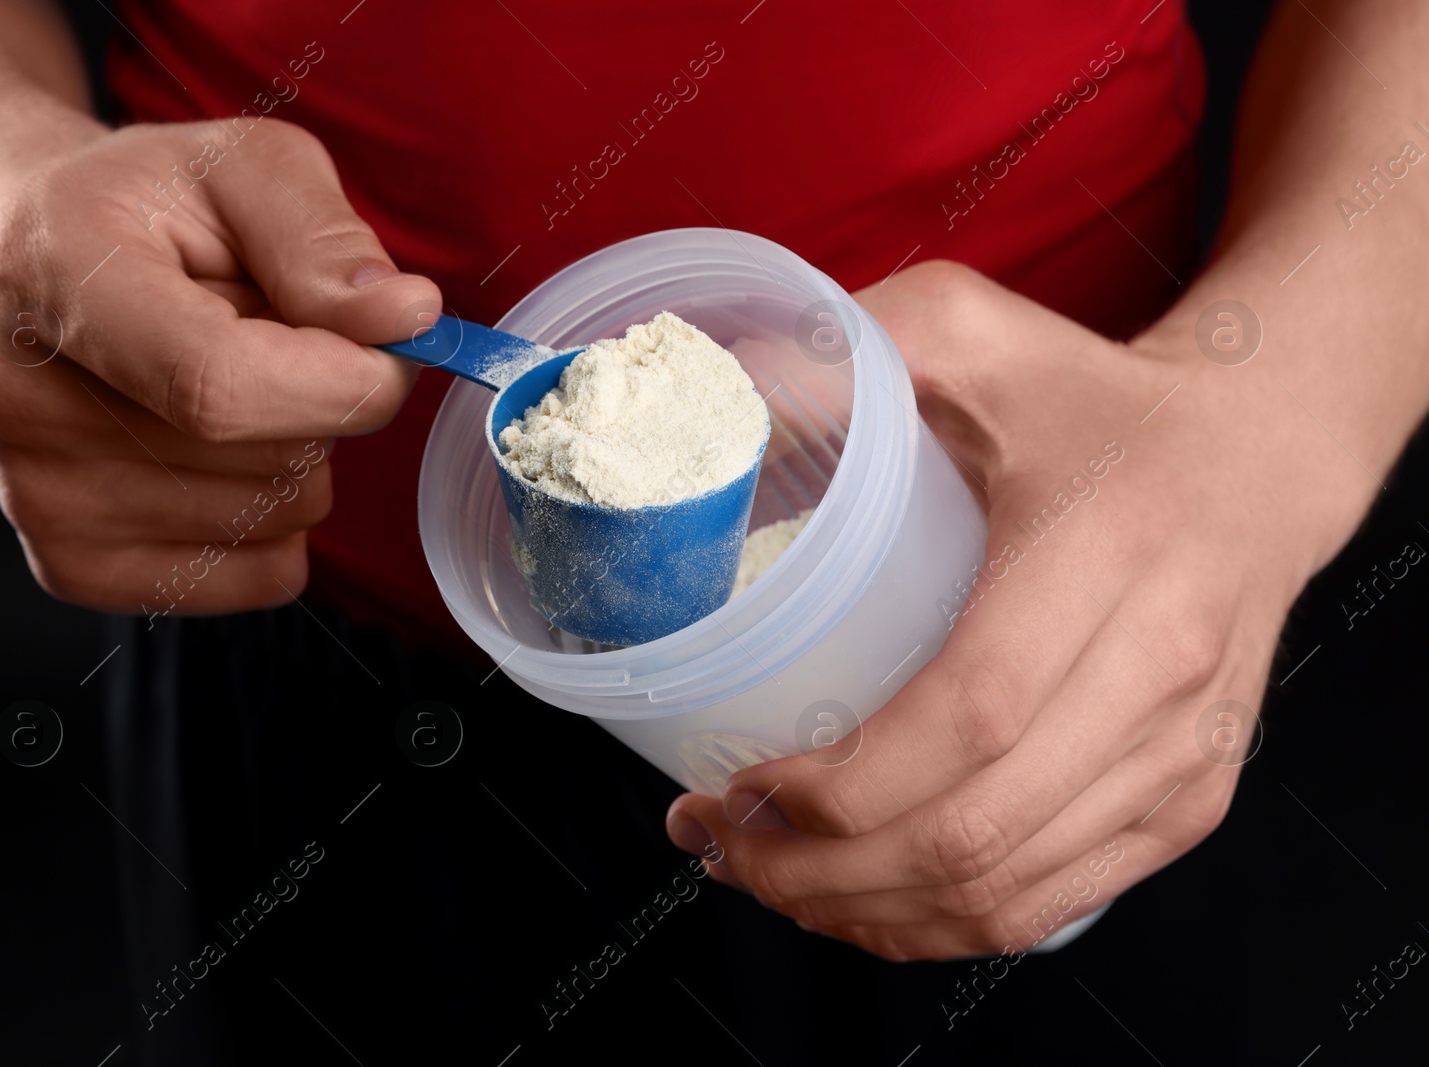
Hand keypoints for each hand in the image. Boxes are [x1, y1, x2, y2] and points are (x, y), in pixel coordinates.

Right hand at [0, 119, 437, 613]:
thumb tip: (405, 318)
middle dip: (323, 394)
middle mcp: (28, 405)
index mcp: (60, 278)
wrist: (36, 272)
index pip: (220, 385)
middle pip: (273, 456)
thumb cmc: (147, 214)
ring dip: (298, 451)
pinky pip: (267, 572)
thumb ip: (325, 237)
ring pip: (282, 515)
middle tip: (263, 334)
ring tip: (223, 380)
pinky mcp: (77, 570)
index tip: (391, 340)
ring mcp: (45, 501)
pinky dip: (279, 516)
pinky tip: (215, 449)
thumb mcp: (242, 167)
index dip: (342, 380)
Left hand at [665, 261, 1333, 958]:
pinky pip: (1051, 905)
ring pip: (1004, 894)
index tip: (737, 786)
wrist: (1261, 459)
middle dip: (818, 869)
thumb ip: (847, 350)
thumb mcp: (978, 335)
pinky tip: (861, 900)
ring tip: (765, 876)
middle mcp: (1157, 675)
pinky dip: (940, 928)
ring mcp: (1180, 756)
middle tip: (721, 844)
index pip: (969, 718)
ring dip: (863, 911)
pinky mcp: (1186, 802)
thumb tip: (713, 394)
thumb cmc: (1100, 402)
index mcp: (1103, 557)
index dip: (840, 784)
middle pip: (973, 833)